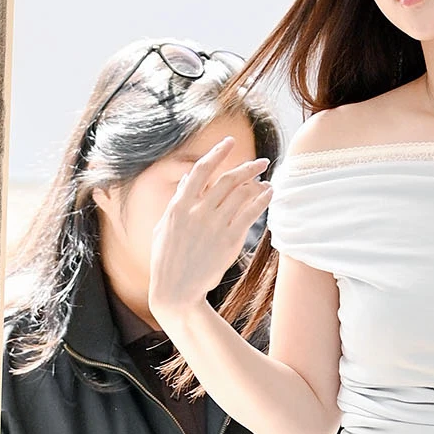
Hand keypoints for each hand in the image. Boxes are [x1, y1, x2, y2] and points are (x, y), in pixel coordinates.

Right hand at [149, 137, 270, 323]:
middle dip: (247, 166)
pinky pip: (249, 213)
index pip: (201, 170)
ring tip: (267, 179)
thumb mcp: (164, 227)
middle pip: (227, 179)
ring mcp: (214, 226)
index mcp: (179, 206)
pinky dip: (261, 200)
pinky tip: (269, 193)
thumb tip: (187, 179)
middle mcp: (197, 212)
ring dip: (257, 182)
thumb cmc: (166, 260)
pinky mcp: (228, 241)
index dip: (217, 153)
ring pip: (241, 194)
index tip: (230, 142)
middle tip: (262, 161)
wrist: (176, 290)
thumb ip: (176, 201)